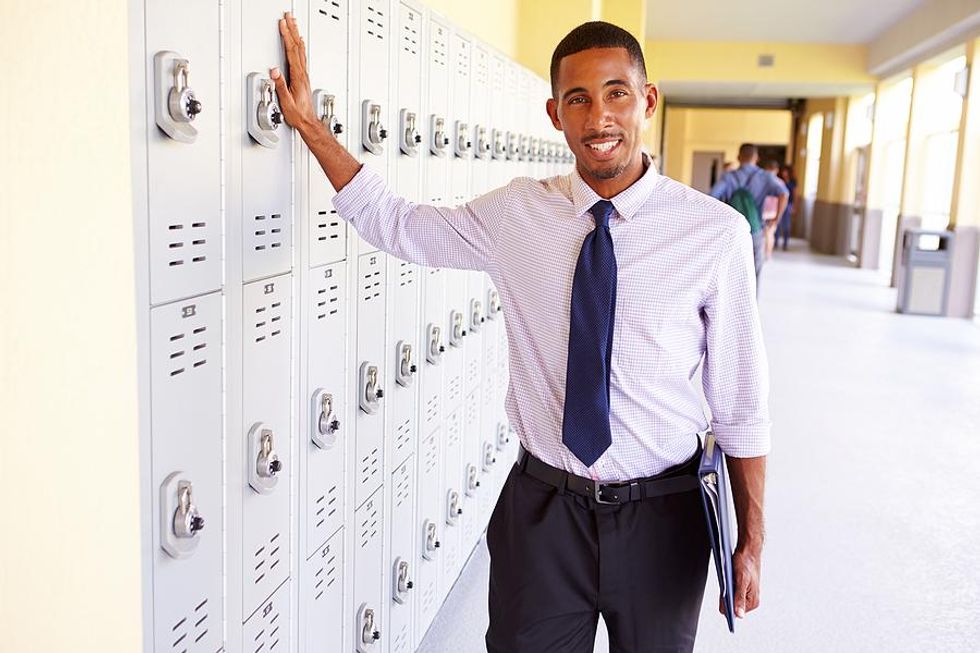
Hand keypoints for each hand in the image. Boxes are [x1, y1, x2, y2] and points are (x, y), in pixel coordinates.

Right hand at [271, 12, 316, 130]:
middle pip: (297, 46)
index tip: (283, 24)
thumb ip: (280, 85)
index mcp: (298, 76)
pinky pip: (302, 56)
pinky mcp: (303, 77)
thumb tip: (274, 71)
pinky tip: (300, 42)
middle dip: (292, 30)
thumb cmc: (298, 114)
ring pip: (300, 49)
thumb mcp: (286, 101)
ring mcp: (304, 74)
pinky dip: (300, 46)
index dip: (287, 36)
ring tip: (294, 23)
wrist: (308, 121)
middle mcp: (303, 73)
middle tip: (288, 16)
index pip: (291, 52)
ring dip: (296, 35)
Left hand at [722, 545, 761, 618]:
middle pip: (732, 605)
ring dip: (726, 591)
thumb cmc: (747, 562)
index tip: (722, 599)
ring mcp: (746, 594)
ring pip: (730, 598)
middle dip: (726, 597)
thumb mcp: (742, 580)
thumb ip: (740, 598)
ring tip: (727, 580)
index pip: (735, 612)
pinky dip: (727, 586)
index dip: (727, 606)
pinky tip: (727, 579)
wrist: (748, 550)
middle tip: (726, 585)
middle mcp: (750, 600)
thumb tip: (739, 615)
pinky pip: (731, 591)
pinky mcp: (741, 588)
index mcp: (753, 601)